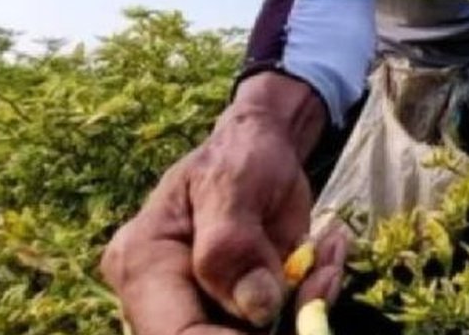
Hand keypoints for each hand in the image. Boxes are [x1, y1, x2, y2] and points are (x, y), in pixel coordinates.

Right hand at [99, 72, 344, 333]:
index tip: (278, 320)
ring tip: (325, 259)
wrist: (262, 152)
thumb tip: (258, 309)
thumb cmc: (238, 157)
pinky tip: (325, 259)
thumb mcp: (232, 183)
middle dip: (277, 328)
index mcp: (143, 263)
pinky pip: (281, 326)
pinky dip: (313, 301)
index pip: (175, 333)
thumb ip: (233, 244)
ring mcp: (204, 309)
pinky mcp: (240, 313)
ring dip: (303, 312)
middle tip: (320, 279)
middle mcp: (164, 298)